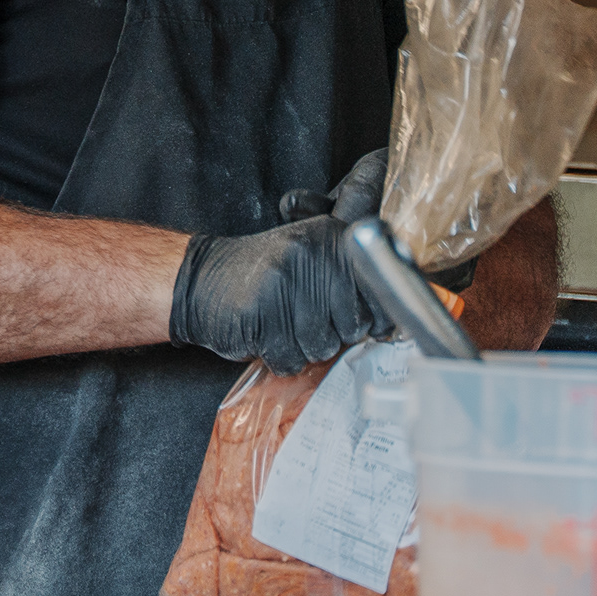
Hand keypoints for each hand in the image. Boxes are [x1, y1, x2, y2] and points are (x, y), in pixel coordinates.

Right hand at [171, 149, 390, 370]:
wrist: (204, 279)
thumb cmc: (268, 277)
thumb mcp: (315, 259)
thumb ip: (357, 279)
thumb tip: (393, 321)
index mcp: (332, 236)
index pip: (381, 290)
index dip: (375, 317)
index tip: (359, 321)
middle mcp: (312, 253)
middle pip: (354, 324)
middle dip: (334, 333)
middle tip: (307, 317)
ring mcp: (285, 281)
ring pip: (324, 346)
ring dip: (304, 347)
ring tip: (285, 324)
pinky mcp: (261, 312)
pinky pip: (291, 359)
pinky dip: (281, 358)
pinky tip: (267, 335)